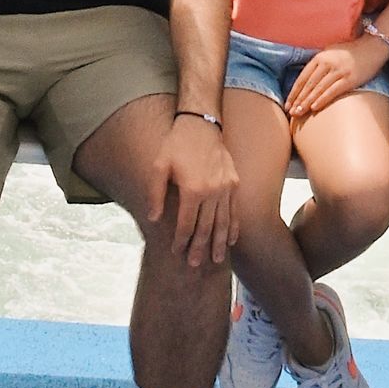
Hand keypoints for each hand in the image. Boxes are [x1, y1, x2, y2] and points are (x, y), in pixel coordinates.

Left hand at [150, 117, 236, 267]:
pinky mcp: (234, 183)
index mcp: (193, 189)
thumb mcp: (159, 165)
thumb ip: (155, 194)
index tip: (176, 251)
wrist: (202, 123)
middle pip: (206, 228)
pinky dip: (233, 227)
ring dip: (218, 243)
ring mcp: (226, 188)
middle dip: (200, 248)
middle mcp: (212, 191)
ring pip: (223, 222)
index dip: (181, 240)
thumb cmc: (177, 144)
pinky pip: (234, 210)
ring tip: (215, 260)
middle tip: (195, 265)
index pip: (187, 224)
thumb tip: (153, 219)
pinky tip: (231, 240)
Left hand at [285, 36, 384, 126]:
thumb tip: (307, 79)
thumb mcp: (331, 53)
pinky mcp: (349, 79)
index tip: (287, 104)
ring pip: (318, 89)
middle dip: (298, 100)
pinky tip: (314, 108)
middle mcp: (327, 63)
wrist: (372, 47)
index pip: (303, 77)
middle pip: (309, 84)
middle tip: (291, 113)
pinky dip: (322, 99)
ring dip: (307, 103)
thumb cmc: (351, 51)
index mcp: (320, 57)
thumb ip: (319, 64)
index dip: (294, 92)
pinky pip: (333, 91)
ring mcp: (338, 71)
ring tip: (299, 113)